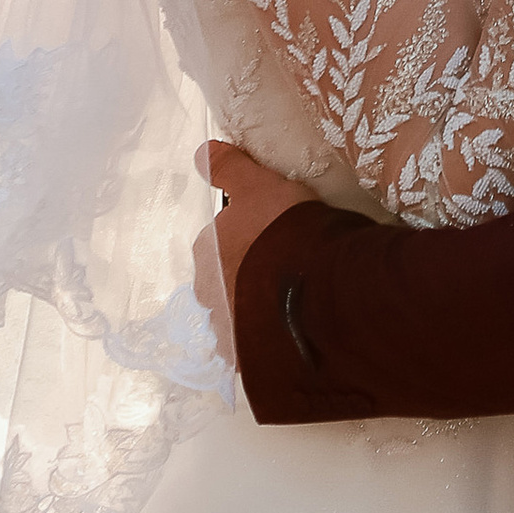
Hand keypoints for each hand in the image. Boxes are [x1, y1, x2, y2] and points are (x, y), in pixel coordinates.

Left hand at [194, 139, 304, 361]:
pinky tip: (293, 331)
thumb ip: (230, 167)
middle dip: (251, 276)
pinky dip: (269, 339)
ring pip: (241, 314)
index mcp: (207, 250)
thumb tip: (201, 151)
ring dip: (260, 309)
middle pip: (228, 279)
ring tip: (297, 303)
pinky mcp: (245, 361)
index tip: (280, 237)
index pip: (224, 240)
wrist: (312, 291)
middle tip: (290, 269)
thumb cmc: (284, 230)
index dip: (253, 237)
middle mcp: (206, 292)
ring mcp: (224, 330)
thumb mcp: (260, 185)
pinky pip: (256, 347)